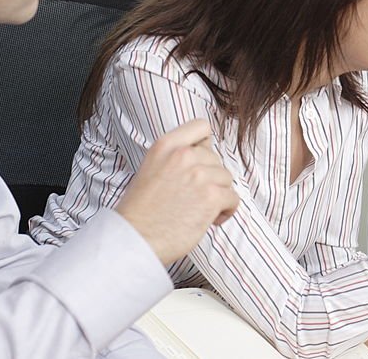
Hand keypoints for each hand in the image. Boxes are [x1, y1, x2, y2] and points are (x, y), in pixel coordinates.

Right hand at [115, 119, 239, 266]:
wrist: (134, 240)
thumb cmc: (141, 211)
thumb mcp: (152, 169)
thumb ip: (176, 158)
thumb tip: (204, 156)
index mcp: (166, 145)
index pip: (201, 127)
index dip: (205, 146)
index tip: (200, 164)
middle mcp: (183, 155)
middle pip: (216, 158)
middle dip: (210, 178)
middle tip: (195, 198)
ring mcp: (199, 174)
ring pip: (226, 178)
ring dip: (218, 195)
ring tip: (200, 210)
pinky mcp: (211, 196)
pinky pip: (233, 198)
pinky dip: (226, 211)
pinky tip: (211, 220)